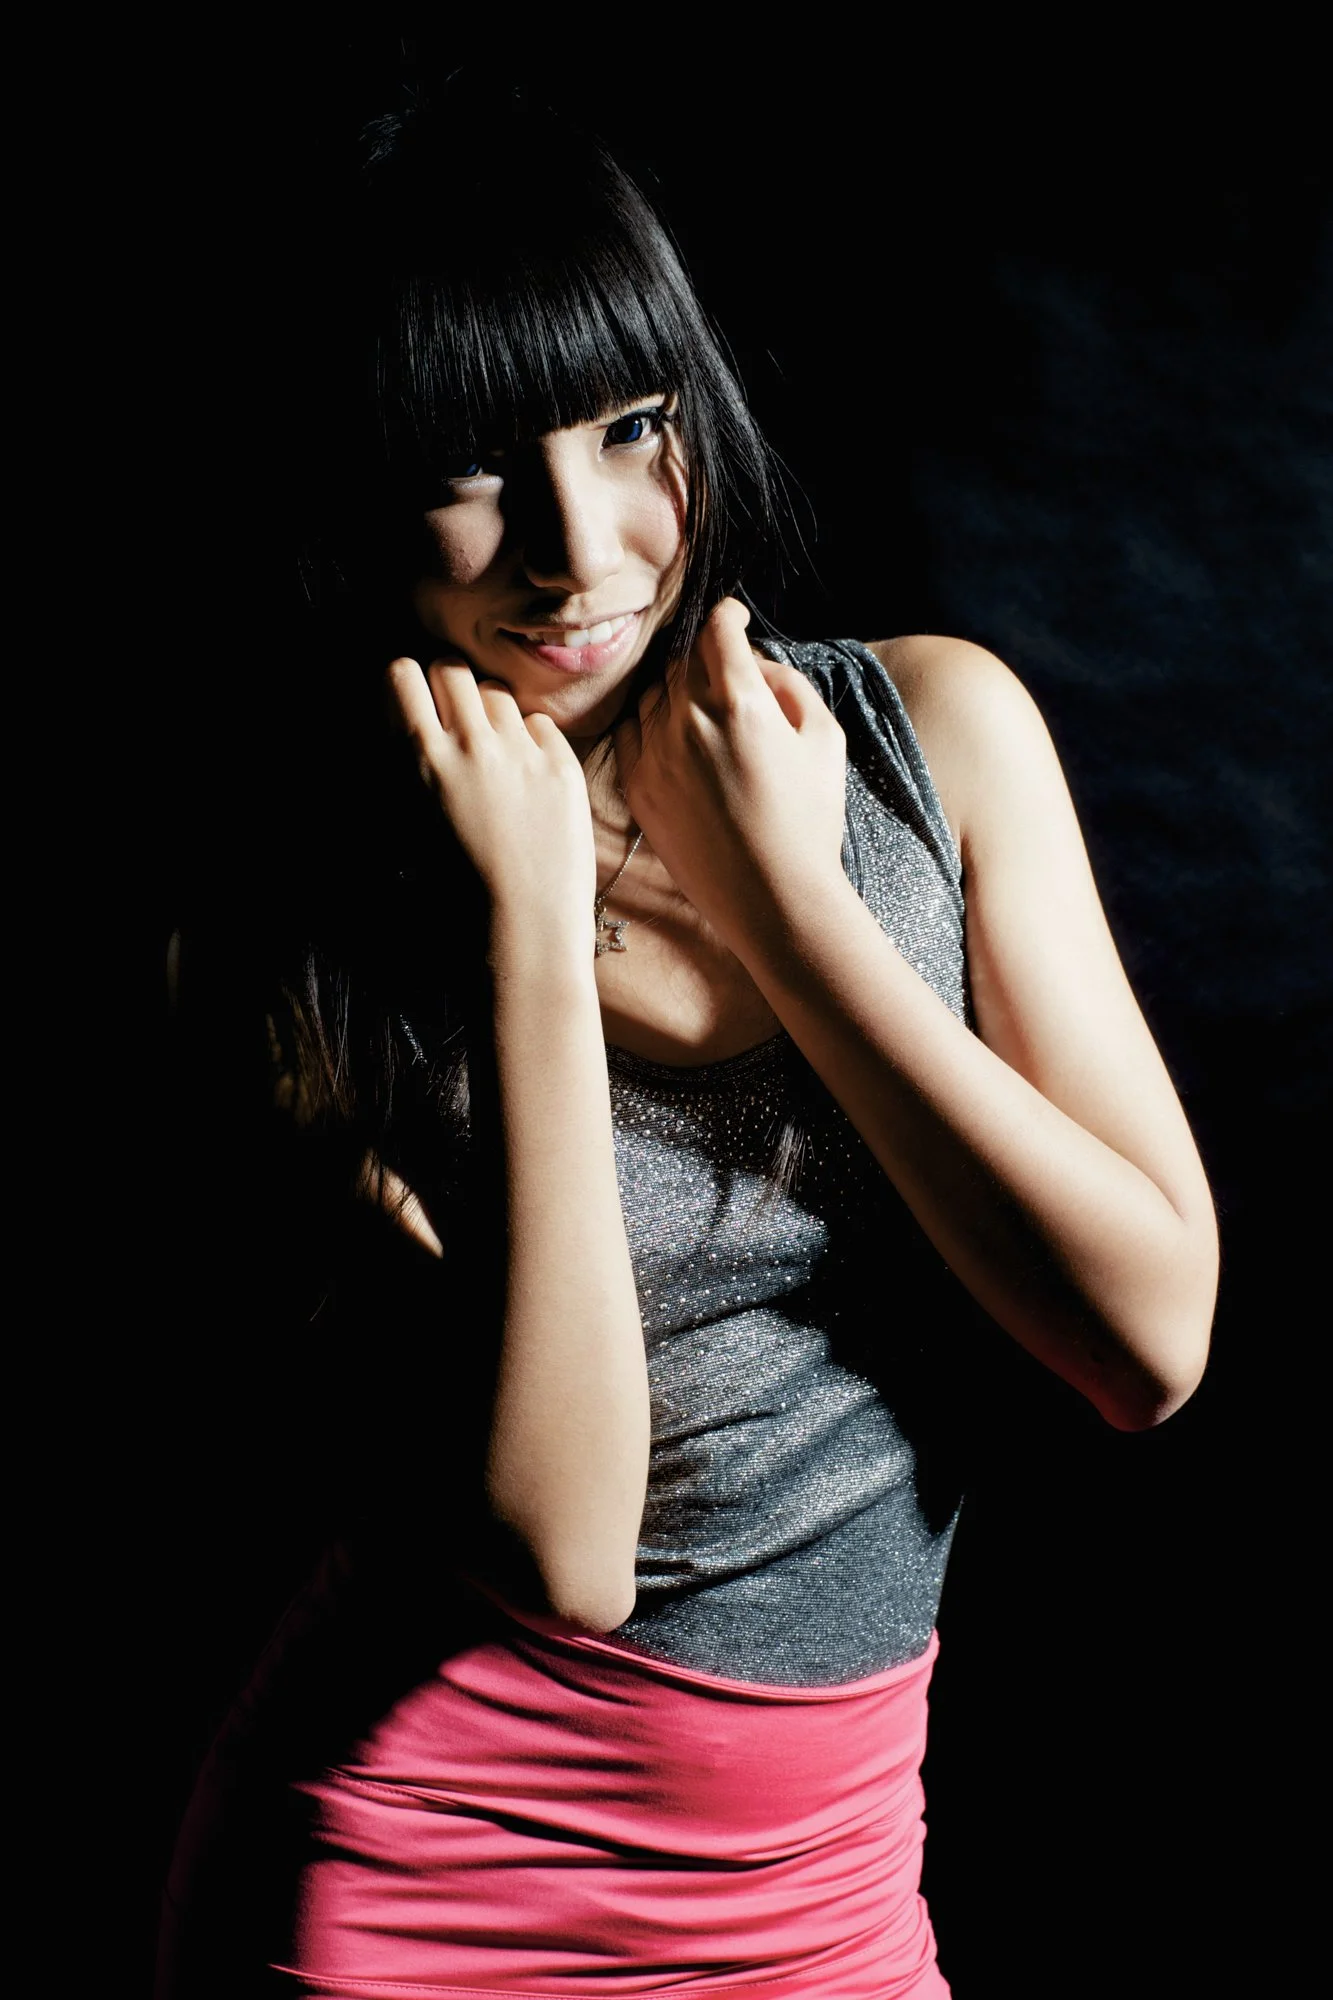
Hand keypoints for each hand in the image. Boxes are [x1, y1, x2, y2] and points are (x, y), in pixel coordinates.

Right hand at [387, 654, 596, 941]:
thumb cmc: (456, 893)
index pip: (401, 674)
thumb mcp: (410, 826)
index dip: (406, 683)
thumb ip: (408, 766)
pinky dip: (530, 739)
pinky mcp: (563, 765)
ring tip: (493, 751)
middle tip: (453, 716)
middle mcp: (472, 745)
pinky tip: (527, 775)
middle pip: (452, 669)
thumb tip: (408, 727)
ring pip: (497, 693)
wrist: (524, 928)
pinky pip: (539, 723)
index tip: (414, 700)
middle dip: (448, 685)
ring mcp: (522, 752)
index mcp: (424, 760)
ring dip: (489, 711)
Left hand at [612, 600, 846, 945]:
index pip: (718, 630)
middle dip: (704, 660)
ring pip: (653, 695)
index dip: (727, 615)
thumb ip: (790, 685)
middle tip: (724, 677)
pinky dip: (650, 726)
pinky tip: (673, 741)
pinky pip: (630, 734)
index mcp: (740, 701)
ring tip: (702, 715)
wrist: (774, 897)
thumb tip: (756, 663)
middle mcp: (689, 719)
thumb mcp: (825, 740)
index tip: (732, 617)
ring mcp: (656, 753)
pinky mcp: (637, 787)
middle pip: (683, 660)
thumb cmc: (810, 821)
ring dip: (676, 692)